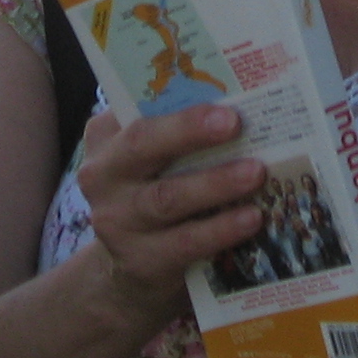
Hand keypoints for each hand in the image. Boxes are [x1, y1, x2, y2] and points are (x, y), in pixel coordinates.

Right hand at [75, 107, 264, 324]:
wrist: (130, 266)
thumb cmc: (153, 192)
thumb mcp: (152, 158)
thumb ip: (177, 131)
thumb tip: (242, 101)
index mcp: (106, 136)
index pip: (136, 105)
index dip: (173, 97)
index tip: (211, 91)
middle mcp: (102, 175)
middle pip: (142, 144)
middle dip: (188, 131)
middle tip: (234, 122)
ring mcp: (117, 220)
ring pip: (166, 197)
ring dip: (215, 183)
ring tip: (255, 172)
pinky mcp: (140, 259)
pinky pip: (185, 241)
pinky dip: (221, 229)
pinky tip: (251, 217)